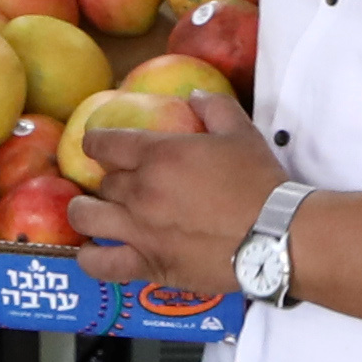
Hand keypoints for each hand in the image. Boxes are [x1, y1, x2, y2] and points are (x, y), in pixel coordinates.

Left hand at [72, 106, 275, 307]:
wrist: (276, 235)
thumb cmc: (259, 182)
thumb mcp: (241, 132)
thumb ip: (213, 107)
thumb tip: (193, 96)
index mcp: (158, 154)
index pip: (105, 143)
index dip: (95, 142)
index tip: (95, 145)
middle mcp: (140, 192)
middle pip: (103, 182)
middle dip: (107, 180)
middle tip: (117, 184)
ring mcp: (140, 231)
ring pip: (86, 218)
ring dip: (84, 212)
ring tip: (92, 214)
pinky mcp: (149, 265)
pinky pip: (101, 265)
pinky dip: (90, 259)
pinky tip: (93, 254)